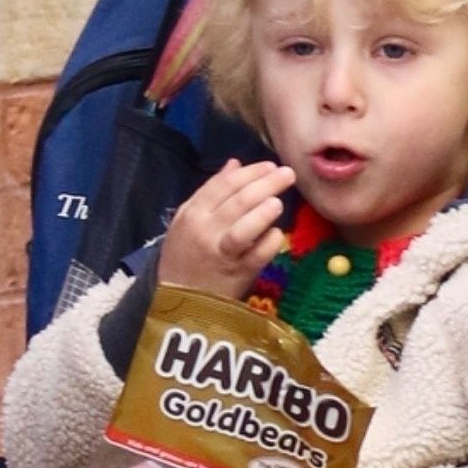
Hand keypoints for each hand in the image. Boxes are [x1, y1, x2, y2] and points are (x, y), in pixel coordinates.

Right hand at [156, 157, 294, 298]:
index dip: (249, 172)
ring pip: (245, 228)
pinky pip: (258, 254)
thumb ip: (211, 191)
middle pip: (239, 201)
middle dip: (266, 183)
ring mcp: (222, 254)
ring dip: (265, 212)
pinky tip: (277, 234)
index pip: (223, 185)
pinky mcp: (238, 274)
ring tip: (279, 202)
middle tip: (287, 174)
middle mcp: (206, 231)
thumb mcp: (188, 220)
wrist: (179, 302)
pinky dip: (270, 242)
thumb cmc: (185, 256)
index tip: (269, 165)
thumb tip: (235, 164)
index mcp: (192, 214)